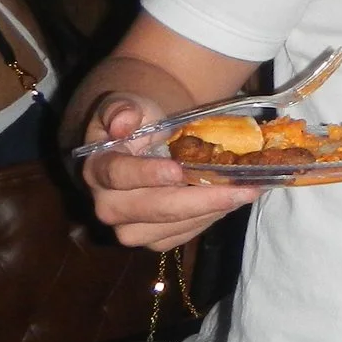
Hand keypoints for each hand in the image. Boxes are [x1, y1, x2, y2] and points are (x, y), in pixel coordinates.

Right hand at [81, 91, 259, 249]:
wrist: (145, 136)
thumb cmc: (139, 119)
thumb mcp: (130, 104)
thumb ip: (122, 108)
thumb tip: (122, 121)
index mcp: (97, 168)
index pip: (117, 175)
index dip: (146, 175)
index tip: (177, 170)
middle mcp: (107, 204)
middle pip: (149, 209)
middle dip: (197, 201)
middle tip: (238, 189)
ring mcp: (128, 226)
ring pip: (167, 229)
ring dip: (209, 212)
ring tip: (244, 193)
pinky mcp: (151, 237)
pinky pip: (179, 236)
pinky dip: (208, 220)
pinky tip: (231, 202)